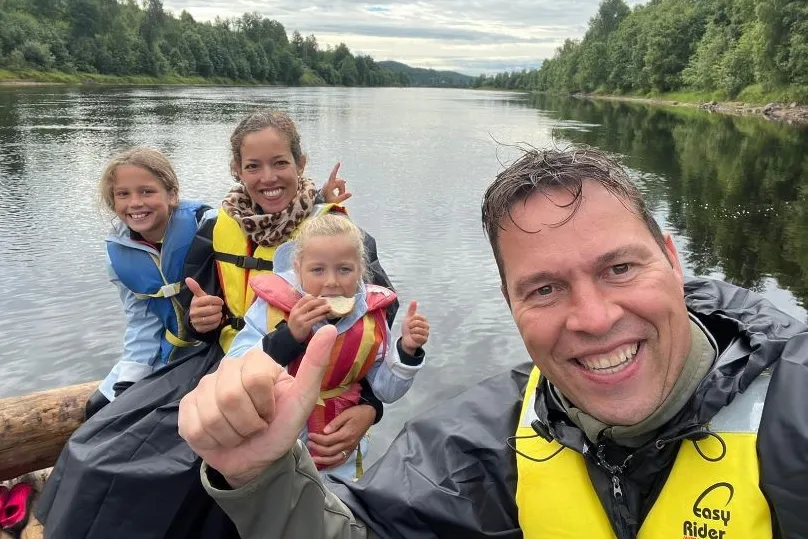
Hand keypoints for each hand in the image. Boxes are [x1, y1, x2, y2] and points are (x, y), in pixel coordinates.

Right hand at [178, 325, 337, 487]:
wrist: (256, 458)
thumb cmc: (281, 426)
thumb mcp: (303, 400)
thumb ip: (314, 365)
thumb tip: (330, 328)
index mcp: (256, 361)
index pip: (255, 380)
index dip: (265, 406)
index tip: (272, 412)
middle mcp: (228, 367)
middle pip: (230, 397)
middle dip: (248, 424)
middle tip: (256, 426)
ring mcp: (204, 385)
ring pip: (211, 416)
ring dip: (232, 435)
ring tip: (240, 433)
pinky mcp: (186, 406)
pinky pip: (194, 427)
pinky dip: (212, 442)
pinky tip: (221, 437)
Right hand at [186, 277, 223, 332]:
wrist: (195, 318)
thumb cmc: (200, 304)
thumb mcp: (199, 296)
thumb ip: (195, 287)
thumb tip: (187, 278)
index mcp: (195, 302)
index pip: (209, 300)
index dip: (217, 300)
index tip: (220, 301)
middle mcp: (194, 312)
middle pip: (211, 310)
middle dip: (218, 308)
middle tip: (219, 308)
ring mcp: (196, 321)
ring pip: (212, 318)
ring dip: (218, 315)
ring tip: (218, 313)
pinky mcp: (200, 329)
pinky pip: (212, 326)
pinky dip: (217, 322)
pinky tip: (216, 320)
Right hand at [288, 294, 331, 341]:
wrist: (291, 337)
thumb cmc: (296, 325)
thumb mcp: (296, 315)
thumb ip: (303, 308)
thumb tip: (316, 301)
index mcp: (295, 308)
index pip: (304, 299)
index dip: (313, 297)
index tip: (320, 297)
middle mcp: (297, 313)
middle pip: (310, 303)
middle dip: (319, 301)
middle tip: (326, 300)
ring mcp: (301, 320)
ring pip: (314, 312)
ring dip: (323, 309)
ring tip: (329, 307)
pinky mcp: (305, 326)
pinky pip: (316, 319)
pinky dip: (322, 317)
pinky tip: (326, 315)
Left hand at [307, 404, 375, 468]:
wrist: (369, 415)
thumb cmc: (357, 413)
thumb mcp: (346, 414)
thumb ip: (335, 423)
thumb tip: (324, 431)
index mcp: (346, 434)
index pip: (328, 440)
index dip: (317, 439)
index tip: (310, 435)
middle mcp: (348, 444)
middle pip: (330, 451)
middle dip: (317, 449)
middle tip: (309, 444)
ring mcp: (350, 448)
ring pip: (335, 459)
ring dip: (323, 461)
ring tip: (313, 459)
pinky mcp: (351, 450)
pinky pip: (342, 460)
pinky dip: (333, 465)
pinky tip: (326, 465)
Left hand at [321, 162, 351, 203]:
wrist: (320, 202)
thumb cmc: (326, 201)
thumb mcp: (335, 200)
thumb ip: (343, 197)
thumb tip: (350, 194)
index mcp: (329, 184)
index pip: (333, 174)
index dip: (336, 168)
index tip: (338, 162)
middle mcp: (329, 182)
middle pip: (340, 182)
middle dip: (342, 188)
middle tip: (340, 196)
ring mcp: (330, 183)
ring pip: (339, 183)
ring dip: (341, 189)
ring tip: (339, 196)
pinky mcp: (330, 185)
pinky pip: (337, 184)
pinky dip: (340, 188)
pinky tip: (342, 189)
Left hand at [401, 300, 428, 354]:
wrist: (406, 339)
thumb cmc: (407, 328)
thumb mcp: (408, 318)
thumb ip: (411, 309)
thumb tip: (414, 300)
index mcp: (423, 319)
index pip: (416, 316)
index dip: (411, 320)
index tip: (410, 323)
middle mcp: (426, 326)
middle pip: (416, 323)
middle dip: (410, 326)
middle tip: (410, 329)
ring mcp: (426, 333)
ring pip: (417, 330)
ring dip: (411, 332)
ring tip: (412, 333)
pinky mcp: (425, 340)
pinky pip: (417, 336)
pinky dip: (413, 337)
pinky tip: (413, 338)